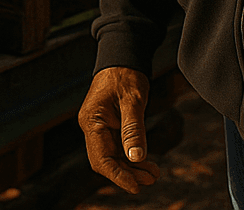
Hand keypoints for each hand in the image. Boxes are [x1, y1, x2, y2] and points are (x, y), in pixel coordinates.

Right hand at [78, 66, 160, 192]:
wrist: (123, 56)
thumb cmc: (126, 74)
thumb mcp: (133, 101)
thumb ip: (133, 130)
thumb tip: (136, 158)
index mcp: (92, 120)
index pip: (101, 158)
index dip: (118, 176)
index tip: (137, 186)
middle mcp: (91, 126)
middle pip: (105, 161)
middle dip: (127, 174)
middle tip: (150, 180)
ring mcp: (98, 126)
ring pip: (112, 156)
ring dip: (131, 167)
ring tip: (153, 174)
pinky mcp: (107, 126)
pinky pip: (117, 148)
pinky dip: (130, 157)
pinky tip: (146, 163)